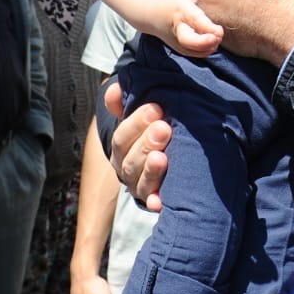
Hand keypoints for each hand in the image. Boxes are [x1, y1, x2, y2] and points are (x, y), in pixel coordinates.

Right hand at [106, 83, 170, 209]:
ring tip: (162, 157)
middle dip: (146, 143)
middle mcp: (128, 169)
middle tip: (164, 128)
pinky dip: (155, 203)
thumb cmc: (155, 132)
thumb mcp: (143, 117)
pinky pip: (153, 205)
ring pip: (140, 182)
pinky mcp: (157, 202)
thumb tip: (115, 89)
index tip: (156, 108)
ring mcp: (142, 188)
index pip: (122, 137)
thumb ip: (126, 103)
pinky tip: (160, 201)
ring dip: (150, 170)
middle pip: (129, 160)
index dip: (136, 123)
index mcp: (123, 148)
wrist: (178, 161)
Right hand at [164, 0, 223, 54]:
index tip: (220, 31)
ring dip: (206, 48)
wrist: (149, 13)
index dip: (208, 28)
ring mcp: (176, 38)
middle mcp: (178, 26)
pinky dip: (202, 52)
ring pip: (191, 49)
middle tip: (217, 39)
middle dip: (203, 43)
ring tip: (216, 41)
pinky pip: (191, 53)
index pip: (195, 20)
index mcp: (182, 9)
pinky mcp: (177, 46)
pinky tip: (212, 45)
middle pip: (188, 40)